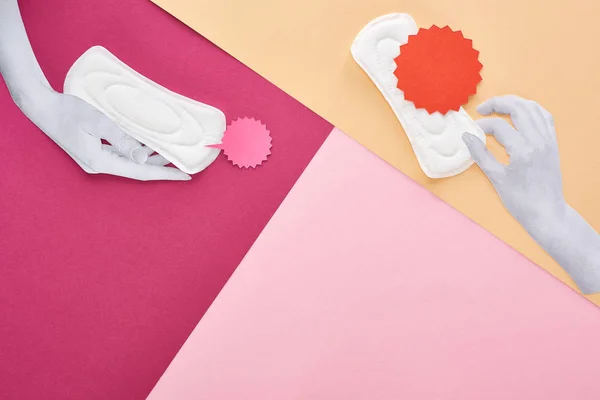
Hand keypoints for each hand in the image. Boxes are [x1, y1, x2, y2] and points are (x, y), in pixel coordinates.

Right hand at [22, 90, 189, 180]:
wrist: (41, 106)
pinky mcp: (94, 151)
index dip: (165, 174)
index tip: (185, 175)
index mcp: (101, 162)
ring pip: (131, 162)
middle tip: (184, 161)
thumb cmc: (67, 111)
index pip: (141, 173)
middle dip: (162, 166)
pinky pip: (122, 155)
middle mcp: (99, 165)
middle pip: (138, 169)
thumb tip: (143, 157)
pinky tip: (148, 144)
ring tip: (171, 151)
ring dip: (150, 158)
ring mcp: (96, 160)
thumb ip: (121, 139)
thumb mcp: (97, 122)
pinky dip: (137, 151)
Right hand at [462, 95, 565, 232]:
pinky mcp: (553, 143)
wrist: (547, 212)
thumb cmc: (520, 201)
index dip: (482, 125)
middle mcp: (538, 140)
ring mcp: (548, 140)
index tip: (471, 131)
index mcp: (523, 150)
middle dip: (498, 103)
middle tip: (482, 108)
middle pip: (519, 108)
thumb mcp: (497, 179)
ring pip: (533, 108)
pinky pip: (544, 117)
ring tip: (498, 106)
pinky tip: (519, 112)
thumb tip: (467, 137)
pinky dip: (531, 109)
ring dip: (514, 103)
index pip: (499, 126)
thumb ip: (481, 155)